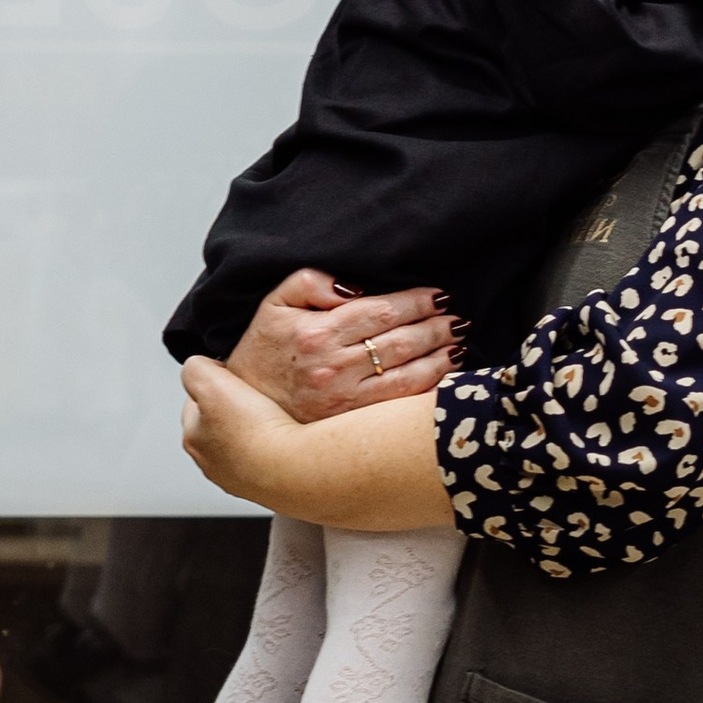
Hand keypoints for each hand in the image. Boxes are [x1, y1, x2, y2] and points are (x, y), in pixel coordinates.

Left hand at [182, 357, 304, 508]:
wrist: (296, 468)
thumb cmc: (255, 429)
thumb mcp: (211, 381)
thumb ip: (195, 369)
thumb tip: (201, 369)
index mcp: (193, 439)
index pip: (195, 402)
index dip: (215, 384)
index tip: (237, 379)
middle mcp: (212, 465)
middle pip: (220, 425)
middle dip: (235, 410)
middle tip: (258, 397)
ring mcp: (241, 480)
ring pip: (244, 445)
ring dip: (256, 431)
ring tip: (276, 418)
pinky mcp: (269, 488)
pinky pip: (270, 461)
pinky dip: (277, 450)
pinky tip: (289, 440)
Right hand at [227, 271, 461, 421]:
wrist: (244, 403)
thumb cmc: (263, 349)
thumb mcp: (274, 304)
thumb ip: (310, 282)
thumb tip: (353, 285)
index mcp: (317, 332)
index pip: (380, 310)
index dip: (415, 301)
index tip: (437, 294)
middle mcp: (334, 365)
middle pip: (400, 339)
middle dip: (435, 325)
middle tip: (456, 316)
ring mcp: (345, 396)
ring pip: (407, 371)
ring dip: (440, 354)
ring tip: (458, 339)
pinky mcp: (352, 420)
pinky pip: (401, 400)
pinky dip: (429, 384)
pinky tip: (446, 371)